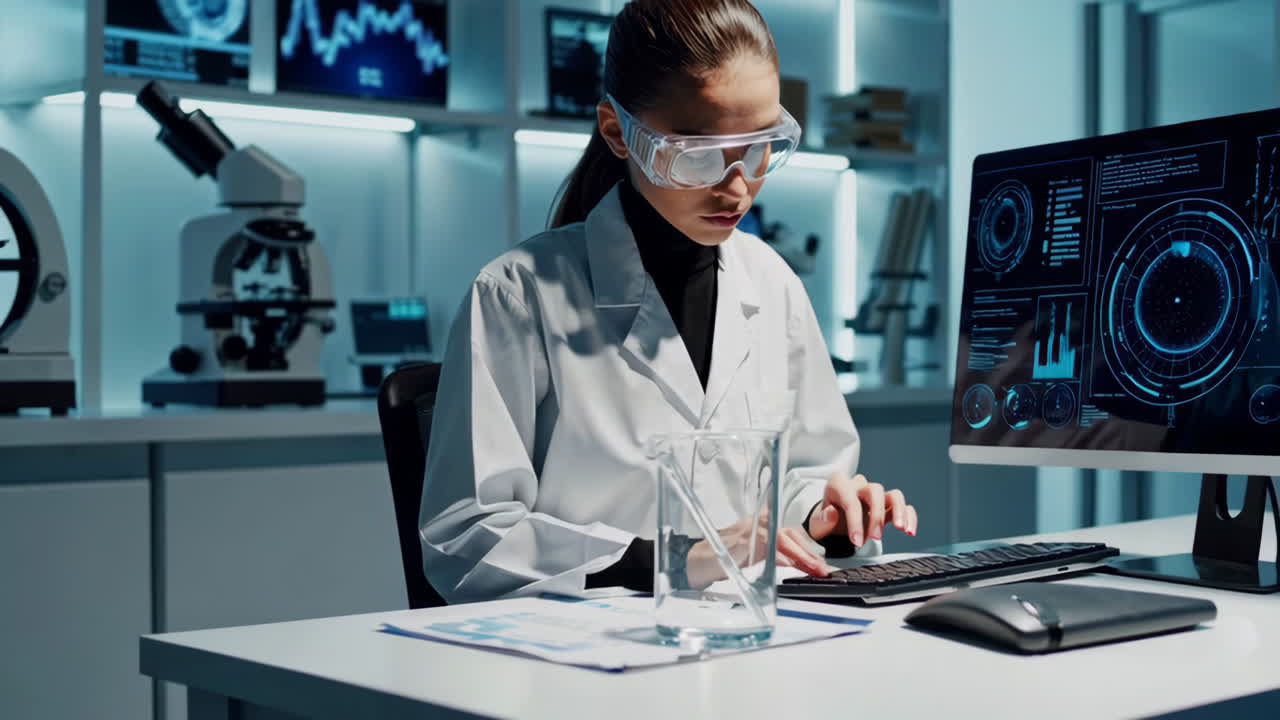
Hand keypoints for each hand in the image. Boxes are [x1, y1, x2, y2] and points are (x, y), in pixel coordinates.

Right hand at [685, 512, 834, 588]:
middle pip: (790, 536)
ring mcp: (750, 529)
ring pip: (781, 540)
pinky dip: (778, 556)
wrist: (701, 559)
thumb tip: (797, 563)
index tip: (821, 565)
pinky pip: (764, 547)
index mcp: (764, 524)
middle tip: (822, 570)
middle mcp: (758, 522)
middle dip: (808, 554)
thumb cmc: (728, 556)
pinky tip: (787, 565)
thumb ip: (776, 554)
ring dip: (799, 556)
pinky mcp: (741, 540)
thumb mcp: (757, 554)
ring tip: (812, 570)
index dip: (808, 549)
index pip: (792, 533)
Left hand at [806, 473, 917, 547]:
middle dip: (876, 516)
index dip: (855, 521)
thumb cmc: (824, 523)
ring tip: (902, 530)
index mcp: (838, 485)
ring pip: (893, 494)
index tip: (856, 542)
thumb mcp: (817, 525)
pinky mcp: (887, 505)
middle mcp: (859, 485)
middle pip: (875, 491)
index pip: (851, 500)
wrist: (832, 525)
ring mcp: (875, 494)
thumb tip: (832, 513)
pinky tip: (910, 531)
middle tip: (875, 538)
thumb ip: (823, 520)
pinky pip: (903, 505)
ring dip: (899, 511)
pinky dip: (909, 516)